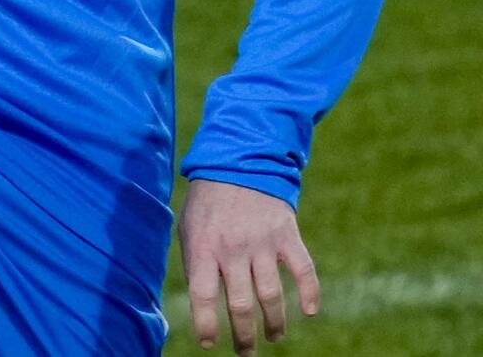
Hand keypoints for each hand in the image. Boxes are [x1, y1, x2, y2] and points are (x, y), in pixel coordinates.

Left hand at [178, 179, 320, 354]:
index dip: (206, 324)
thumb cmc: (207, 202)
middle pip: (241, 304)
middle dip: (244, 335)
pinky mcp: (286, 235)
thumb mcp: (189, 228)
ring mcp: (262, 242)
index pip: (203, 296)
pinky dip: (310, 293)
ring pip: (271, 295)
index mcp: (204, 247)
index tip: (210, 344)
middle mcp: (233, 248)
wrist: (237, 162)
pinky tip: (309, 312)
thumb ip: (196, 262)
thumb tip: (202, 303)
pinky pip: (304, 270)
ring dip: (274, 322)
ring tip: (273, 336)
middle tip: (246, 352)